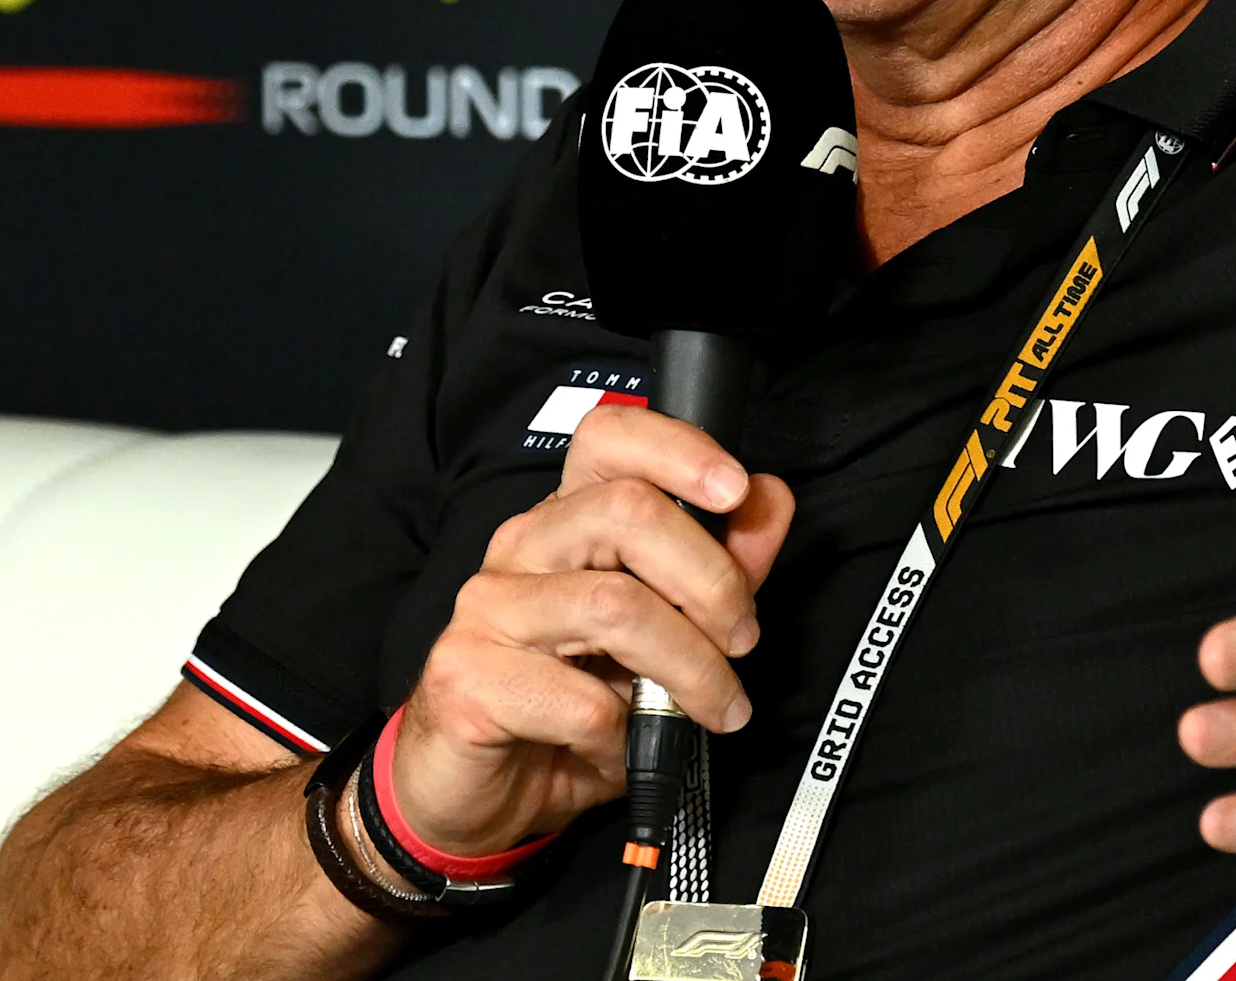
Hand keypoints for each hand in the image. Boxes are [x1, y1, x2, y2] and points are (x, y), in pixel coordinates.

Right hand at [391, 404, 796, 854]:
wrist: (481, 796)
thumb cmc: (571, 709)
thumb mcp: (665, 639)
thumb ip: (717, 568)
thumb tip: (770, 501)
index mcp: (566, 522)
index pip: (608, 438)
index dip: (679, 450)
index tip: (736, 491)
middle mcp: (521, 549)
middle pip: (627, 511)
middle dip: (711, 580)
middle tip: (741, 639)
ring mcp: (486, 610)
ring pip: (615, 605)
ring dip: (690, 667)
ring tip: (714, 706)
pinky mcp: (465, 678)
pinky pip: (580, 699)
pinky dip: (625, 733)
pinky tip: (620, 746)